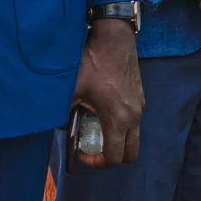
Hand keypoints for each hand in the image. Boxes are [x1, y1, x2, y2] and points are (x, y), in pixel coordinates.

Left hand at [71, 17, 143, 167]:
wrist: (114, 37)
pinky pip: (134, 120)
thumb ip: (62, 112)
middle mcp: (135, 116)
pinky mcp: (139, 96)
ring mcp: (140, 106)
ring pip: (133, 136)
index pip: (114, 157)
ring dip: (116, 139)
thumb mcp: (72, 89)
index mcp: (119, 119)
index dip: (96, 162)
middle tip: (93, 149)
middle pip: (131, 154)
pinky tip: (102, 109)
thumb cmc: (94, 61)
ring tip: (95, 126)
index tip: (82, 153)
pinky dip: (121, 125)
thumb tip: (60, 127)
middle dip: (111, 157)